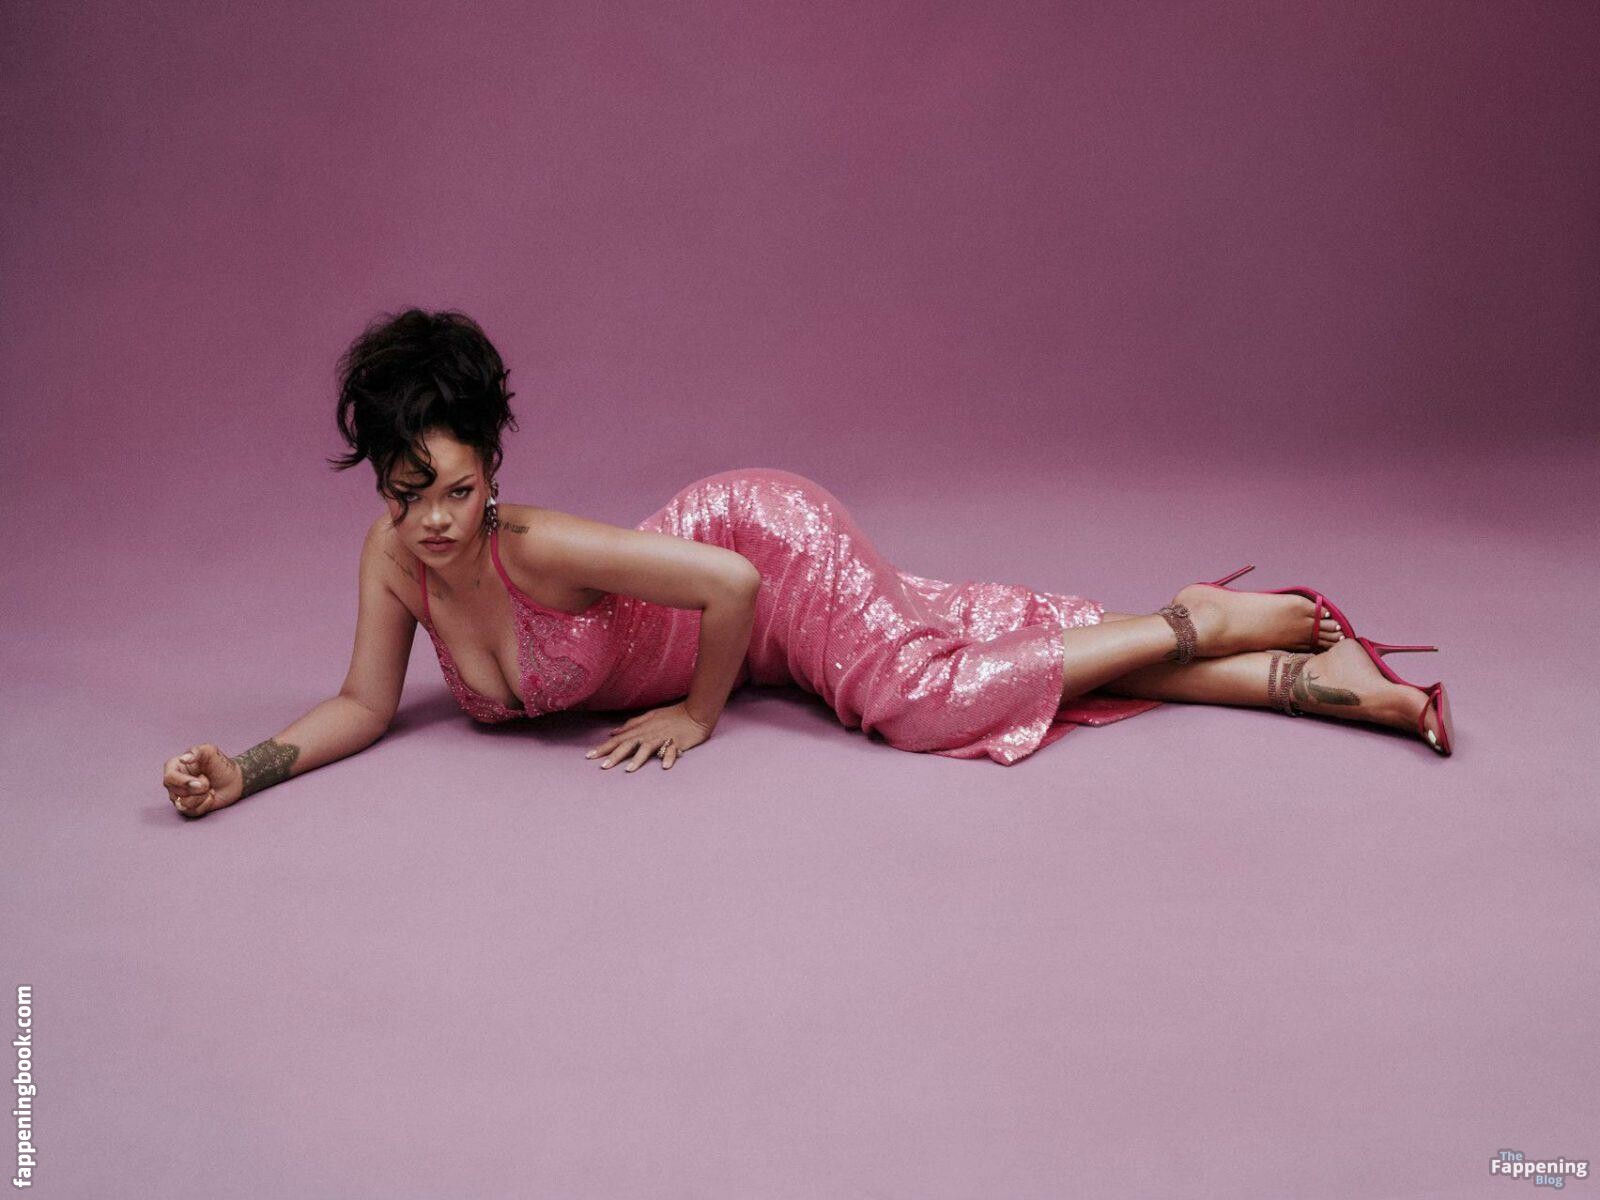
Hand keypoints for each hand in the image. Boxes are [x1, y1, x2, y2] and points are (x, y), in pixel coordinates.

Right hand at [162, 743, 243, 816]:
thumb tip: (183, 759)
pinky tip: (210, 796)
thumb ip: (197, 752)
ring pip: (184, 804)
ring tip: (208, 788)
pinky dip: (206, 804)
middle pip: (177, 793)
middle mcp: (173, 783)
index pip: (169, 778)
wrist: (234, 779)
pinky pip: (192, 812)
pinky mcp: (188, 809)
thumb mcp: (210, 751)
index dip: (184, 781)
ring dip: (202, 797)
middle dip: (198, 788)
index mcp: (173, 767)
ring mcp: (179, 797)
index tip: (201, 779)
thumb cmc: (219, 764)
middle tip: (208, 780)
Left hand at [585, 703, 712, 771]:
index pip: (619, 739)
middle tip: (603, 766)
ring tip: (628, 769)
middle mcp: (649, 734)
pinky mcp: (678, 742)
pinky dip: (669, 757)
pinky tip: (664, 766)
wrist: (696, 712)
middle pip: (629, 745)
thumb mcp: (649, 716)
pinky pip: (672, 750)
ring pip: (648, 748)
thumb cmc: (672, 715)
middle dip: (615, 755)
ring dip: (638, 758)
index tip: (589, 756)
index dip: (604, 747)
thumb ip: (631, 724)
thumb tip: (613, 732)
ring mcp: (663, 738)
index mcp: (641, 729)